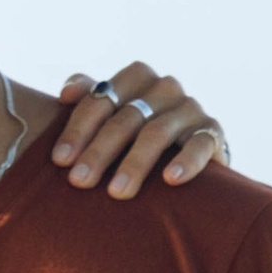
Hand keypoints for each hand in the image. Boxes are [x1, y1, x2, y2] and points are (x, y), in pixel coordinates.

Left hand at [51, 66, 227, 199]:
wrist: (188, 153)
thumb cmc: (136, 135)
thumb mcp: (112, 116)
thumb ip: (89, 100)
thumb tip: (66, 92)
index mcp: (136, 79)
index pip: (102, 97)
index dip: (79, 127)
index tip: (60, 160)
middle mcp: (164, 88)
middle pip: (126, 118)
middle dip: (99, 151)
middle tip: (79, 182)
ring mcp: (189, 109)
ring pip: (157, 132)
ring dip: (134, 163)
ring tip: (117, 193)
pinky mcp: (211, 132)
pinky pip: (200, 144)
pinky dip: (186, 161)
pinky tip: (170, 179)